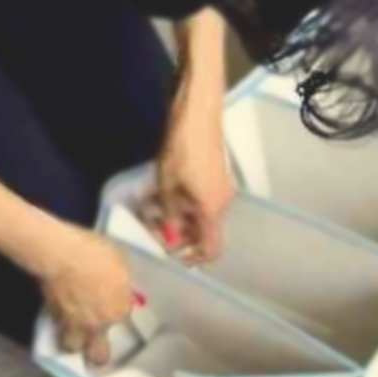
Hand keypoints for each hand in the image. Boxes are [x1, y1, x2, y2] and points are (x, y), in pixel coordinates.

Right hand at [35, 223, 133, 365]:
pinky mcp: (51, 317)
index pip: (122, 317)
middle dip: (98, 356)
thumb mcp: (120, 265)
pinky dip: (58, 326)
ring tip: (73, 340)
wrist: (63, 256)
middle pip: (98, 354)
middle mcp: (97, 324)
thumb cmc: (97, 255)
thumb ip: (120, 285)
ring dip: (74, 344)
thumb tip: (117, 287)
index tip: (113, 302)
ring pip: (72, 346)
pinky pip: (57, 328)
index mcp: (119, 310)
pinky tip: (59, 318)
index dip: (116, 309)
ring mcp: (73, 323)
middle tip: (96, 355)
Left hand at [156, 92, 234, 264]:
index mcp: (212, 211)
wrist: (198, 118)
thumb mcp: (167, 187)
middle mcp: (222, 205)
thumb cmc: (182, 153)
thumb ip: (169, 217)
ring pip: (203, 217)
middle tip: (154, 229)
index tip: (172, 253)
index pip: (212, 249)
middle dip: (181, 236)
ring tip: (155, 210)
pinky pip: (204, 202)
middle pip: (206, 233)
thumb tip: (170, 237)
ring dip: (181, 219)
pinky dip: (187, 205)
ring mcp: (223, 191)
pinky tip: (167, 194)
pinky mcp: (218, 178)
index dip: (194, 258)